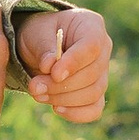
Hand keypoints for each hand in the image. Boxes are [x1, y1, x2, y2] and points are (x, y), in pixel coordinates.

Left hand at [15, 1, 112, 121]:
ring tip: (38, 94)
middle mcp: (103, 49)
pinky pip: (94, 109)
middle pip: (92, 74)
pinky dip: (76, 113)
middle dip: (61, 85)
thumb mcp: (36, 32)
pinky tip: (57, 109)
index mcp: (92, 26)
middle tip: (35, 87)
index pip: (92, 46)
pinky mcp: (96, 92)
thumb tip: (49, 67)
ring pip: (93, 93)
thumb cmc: (40, 33)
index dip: (74, 62)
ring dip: (64, 99)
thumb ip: (43, 47)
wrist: (40, 45)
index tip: (54, 74)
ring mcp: (102, 72)